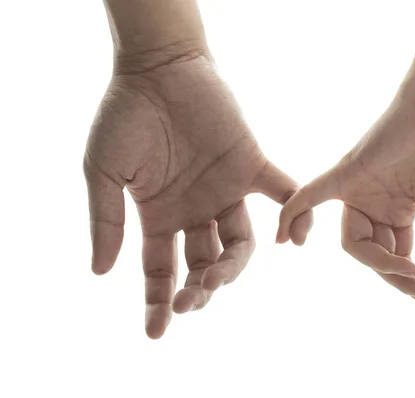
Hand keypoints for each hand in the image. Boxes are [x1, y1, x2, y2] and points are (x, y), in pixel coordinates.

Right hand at [84, 54, 311, 337]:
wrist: (159, 68)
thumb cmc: (125, 116)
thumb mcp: (105, 172)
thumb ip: (107, 220)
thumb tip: (100, 272)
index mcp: (159, 216)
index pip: (161, 270)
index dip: (159, 301)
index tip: (158, 332)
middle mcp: (195, 211)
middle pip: (203, 264)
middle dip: (199, 289)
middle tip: (194, 299)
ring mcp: (225, 191)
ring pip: (239, 243)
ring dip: (233, 266)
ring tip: (218, 275)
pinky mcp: (252, 165)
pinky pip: (283, 193)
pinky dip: (295, 214)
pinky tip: (296, 240)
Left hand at [277, 80, 414, 310]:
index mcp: (396, 209)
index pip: (395, 256)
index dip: (410, 281)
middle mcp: (373, 203)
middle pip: (374, 256)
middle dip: (399, 279)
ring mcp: (358, 190)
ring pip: (353, 243)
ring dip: (380, 265)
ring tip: (411, 273)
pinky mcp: (346, 173)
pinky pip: (311, 196)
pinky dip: (294, 214)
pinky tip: (284, 241)